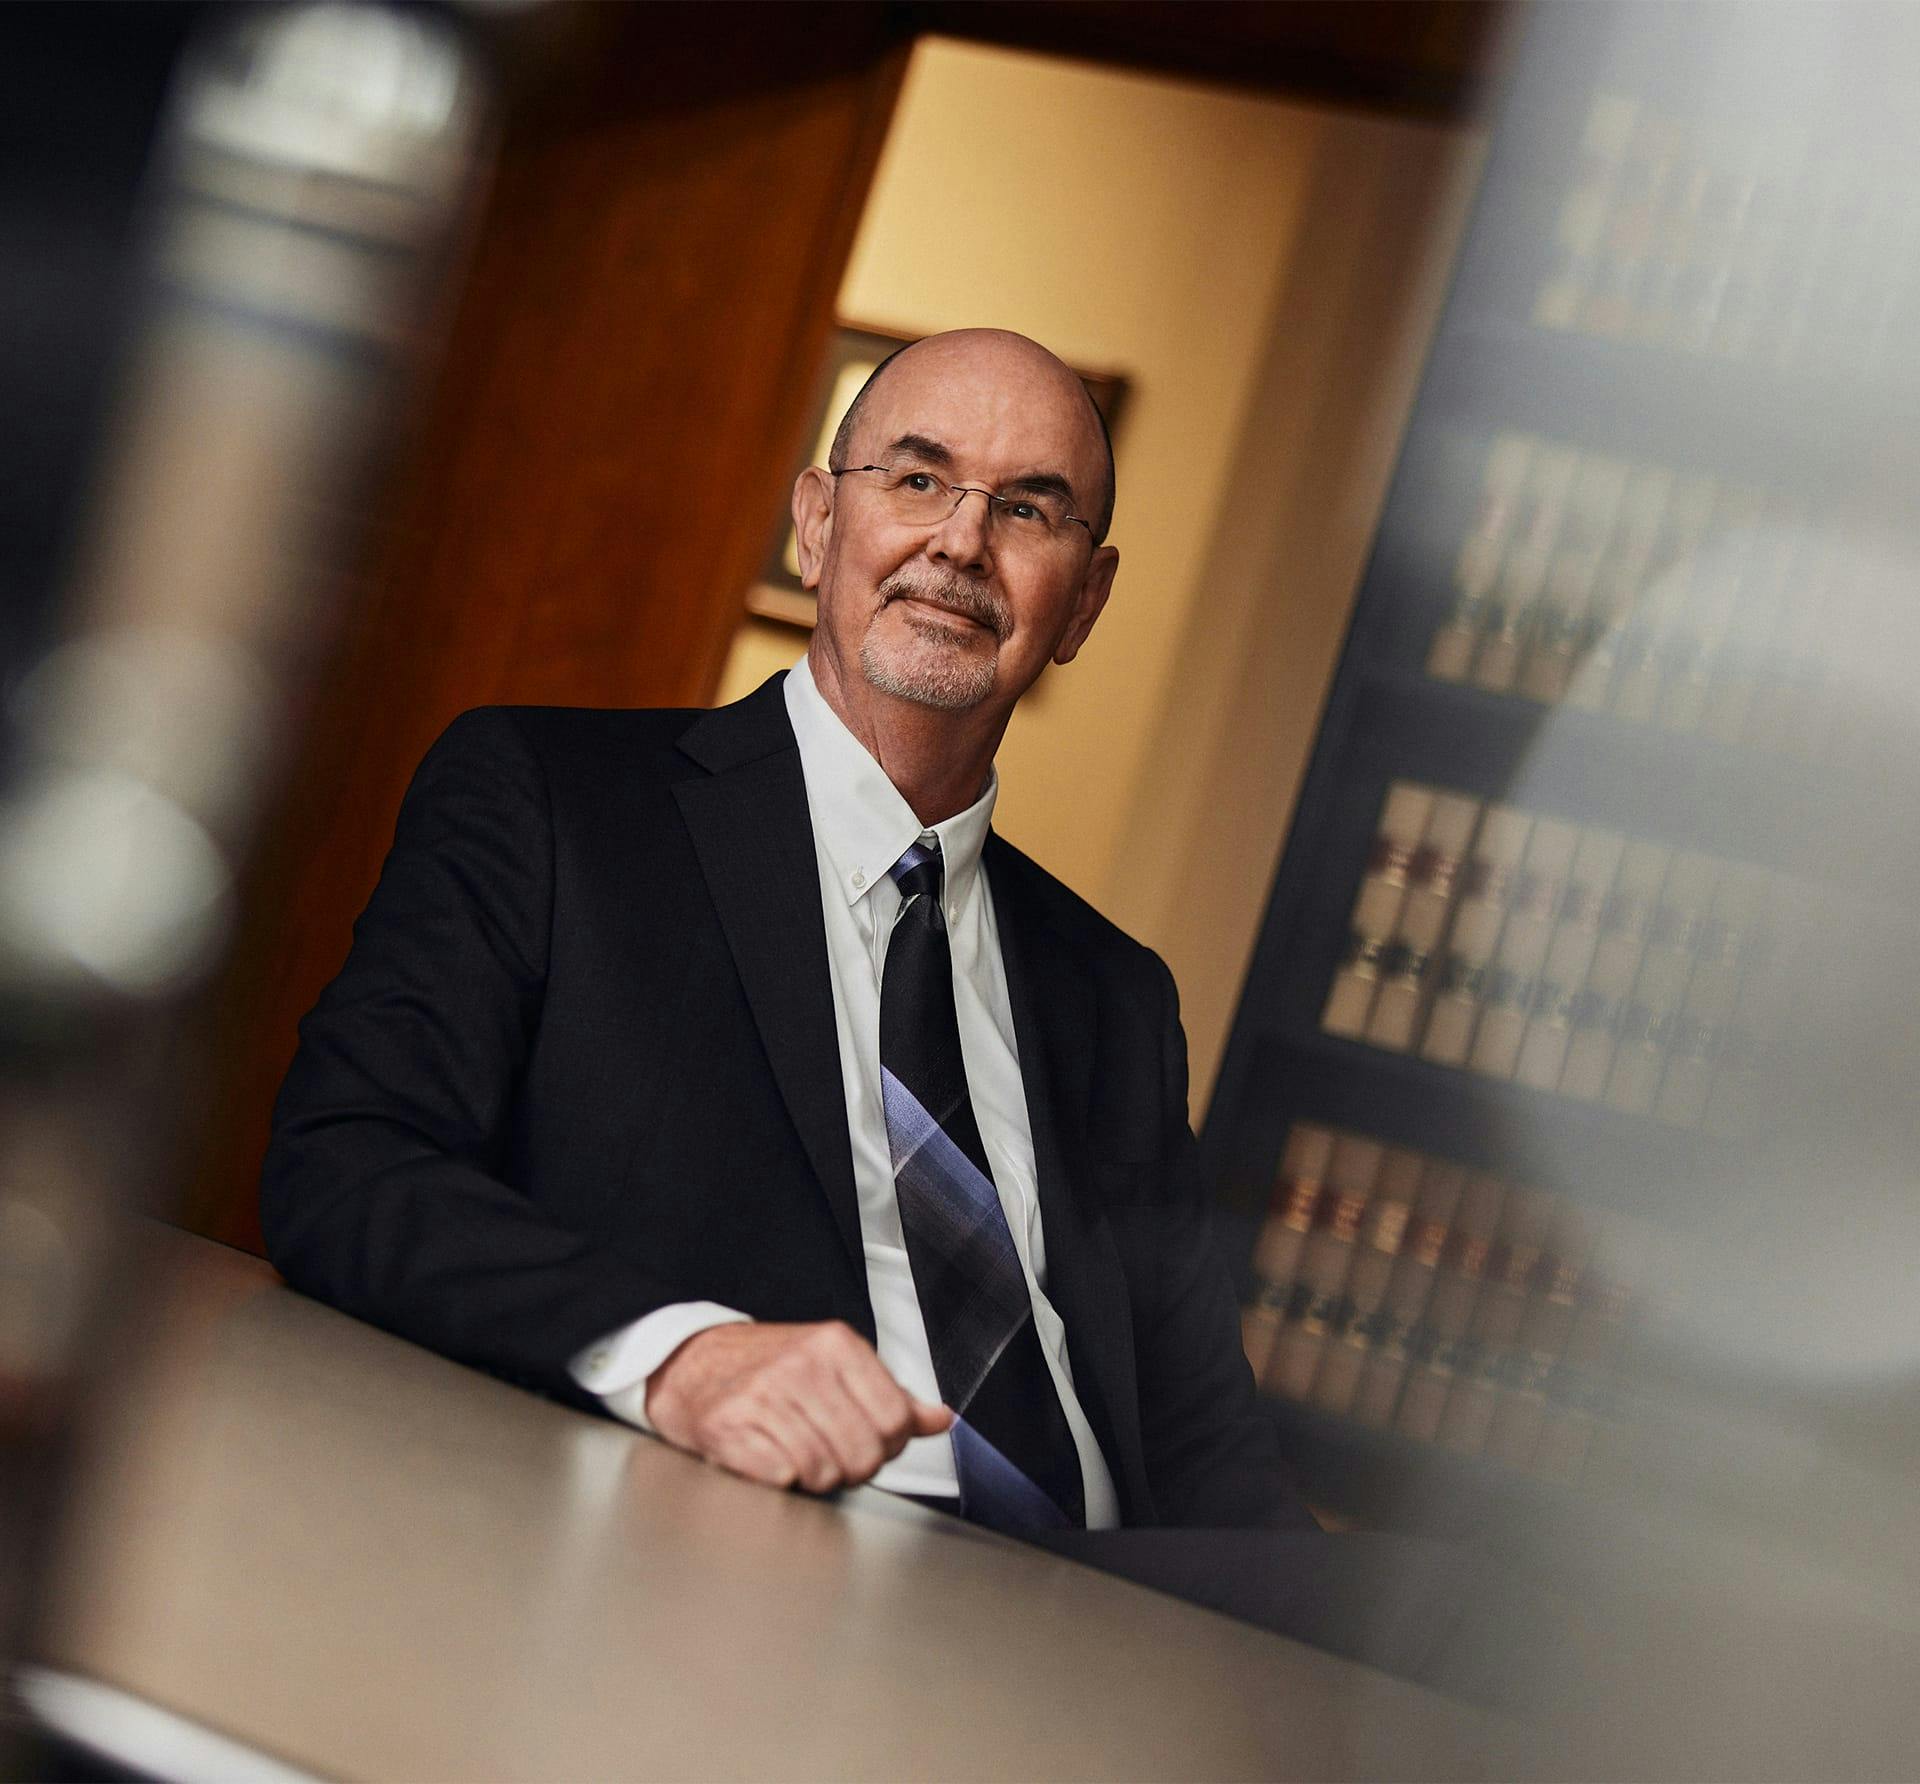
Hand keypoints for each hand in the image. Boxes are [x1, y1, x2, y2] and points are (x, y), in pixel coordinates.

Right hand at [645, 1321, 951, 1493]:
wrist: (692, 1363)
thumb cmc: (768, 1367)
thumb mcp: (834, 1364)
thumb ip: (890, 1394)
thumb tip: (940, 1419)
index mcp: (837, 1344)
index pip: (896, 1420)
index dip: (888, 1445)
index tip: (869, 1441)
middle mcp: (801, 1365)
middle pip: (864, 1454)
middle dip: (854, 1468)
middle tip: (833, 1456)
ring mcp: (763, 1395)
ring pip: (825, 1472)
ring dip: (815, 1477)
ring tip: (800, 1455)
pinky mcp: (729, 1427)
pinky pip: (782, 1478)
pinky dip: (780, 1480)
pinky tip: (770, 1459)